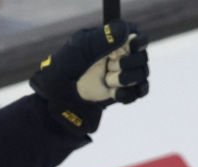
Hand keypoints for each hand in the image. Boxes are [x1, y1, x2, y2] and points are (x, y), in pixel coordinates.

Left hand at [30, 20, 148, 133]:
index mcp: (106, 41)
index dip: (138, 41)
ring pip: (142, 73)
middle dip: (130, 63)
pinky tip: (114, 94)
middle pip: (142, 55)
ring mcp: (119, 75)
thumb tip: (126, 30)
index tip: (132, 46)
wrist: (55, 105)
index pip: (134, 34)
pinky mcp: (119, 93)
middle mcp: (115, 56)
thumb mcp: (77, 54)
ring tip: (109, 82)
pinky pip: (138, 92)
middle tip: (110, 67)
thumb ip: (100, 41)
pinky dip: (129, 94)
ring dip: (128, 78)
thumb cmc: (61, 74)